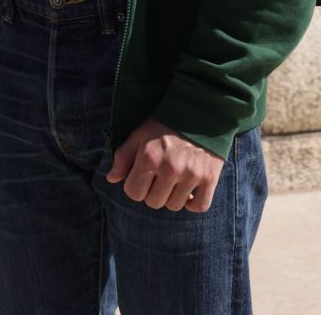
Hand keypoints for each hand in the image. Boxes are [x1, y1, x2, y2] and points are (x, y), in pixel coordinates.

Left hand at [107, 118, 222, 211]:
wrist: (199, 114)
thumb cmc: (164, 126)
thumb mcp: (139, 135)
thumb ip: (123, 157)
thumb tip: (111, 179)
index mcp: (149, 158)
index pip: (134, 193)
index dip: (135, 187)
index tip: (141, 178)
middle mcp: (170, 169)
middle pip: (154, 202)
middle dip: (152, 192)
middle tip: (157, 179)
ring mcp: (191, 175)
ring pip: (174, 206)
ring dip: (172, 197)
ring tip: (173, 182)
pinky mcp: (210, 179)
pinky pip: (200, 206)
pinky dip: (193, 204)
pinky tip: (189, 192)